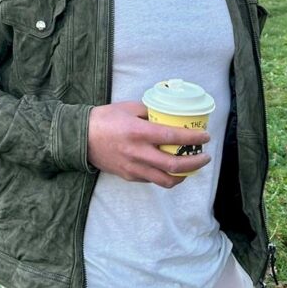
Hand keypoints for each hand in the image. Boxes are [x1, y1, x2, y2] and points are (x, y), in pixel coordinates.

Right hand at [87, 101, 210, 188]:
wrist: (80, 137)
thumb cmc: (104, 118)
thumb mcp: (129, 107)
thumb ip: (149, 112)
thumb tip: (167, 115)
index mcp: (139, 132)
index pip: (173, 138)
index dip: (193, 139)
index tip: (205, 137)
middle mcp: (138, 153)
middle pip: (174, 165)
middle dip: (195, 163)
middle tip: (205, 157)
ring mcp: (133, 168)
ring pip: (165, 180)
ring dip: (183, 175)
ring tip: (191, 167)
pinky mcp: (128, 176)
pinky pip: (152, 180)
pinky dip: (165, 176)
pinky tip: (169, 168)